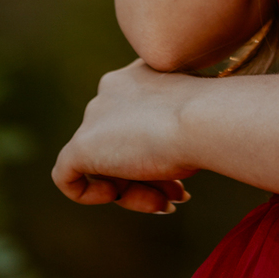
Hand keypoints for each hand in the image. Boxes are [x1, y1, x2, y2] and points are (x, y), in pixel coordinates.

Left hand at [52, 60, 199, 215]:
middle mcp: (110, 89)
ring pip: (104, 164)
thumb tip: (173, 155)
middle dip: (149, 173)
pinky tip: (117, 195)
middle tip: (178, 195)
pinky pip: (67, 176)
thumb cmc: (211, 116)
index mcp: (137, 73)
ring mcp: (93, 117)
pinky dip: (88, 192)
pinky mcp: (80, 146)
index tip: (184, 173)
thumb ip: (174, 126)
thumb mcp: (193, 115)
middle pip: (121, 144)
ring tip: (166, 203)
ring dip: (135, 188)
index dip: (158, 148)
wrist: (202, 120)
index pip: (137, 118)